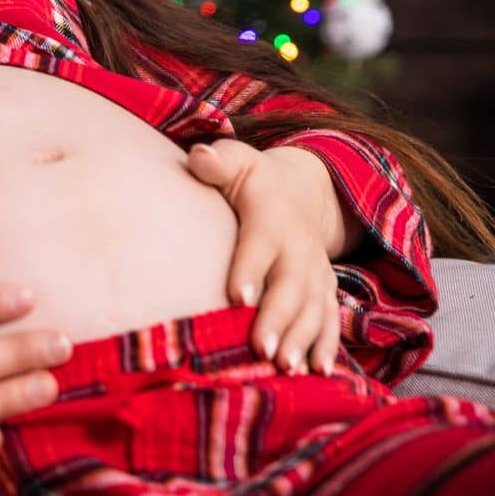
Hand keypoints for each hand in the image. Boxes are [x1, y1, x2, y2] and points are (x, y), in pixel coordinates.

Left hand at [186, 138, 347, 375]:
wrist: (301, 190)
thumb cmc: (251, 180)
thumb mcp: (236, 162)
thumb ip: (217, 162)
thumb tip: (200, 156)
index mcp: (272, 216)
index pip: (260, 243)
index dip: (251, 268)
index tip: (238, 297)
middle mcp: (299, 247)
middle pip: (290, 285)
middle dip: (278, 318)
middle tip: (262, 349)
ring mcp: (316, 271)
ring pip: (313, 308)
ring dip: (302, 339)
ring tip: (287, 368)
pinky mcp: (325, 290)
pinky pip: (331, 320)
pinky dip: (327, 346)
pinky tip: (319, 374)